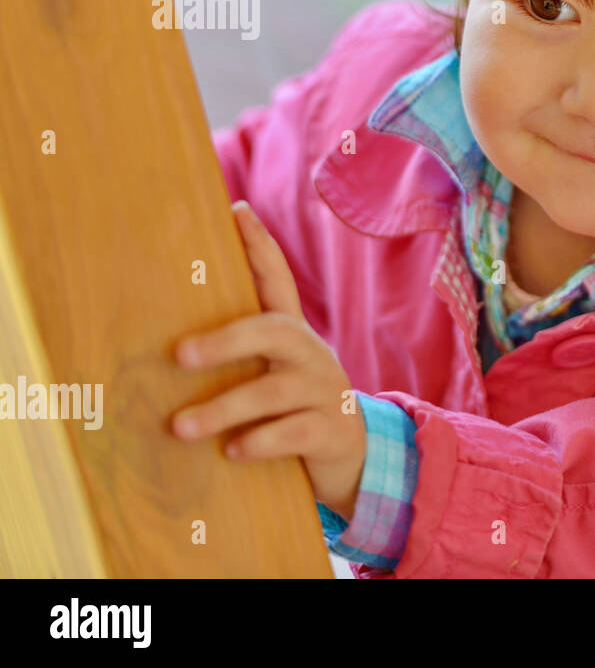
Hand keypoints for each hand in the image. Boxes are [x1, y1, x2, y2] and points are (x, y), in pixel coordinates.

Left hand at [169, 200, 366, 520]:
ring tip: (181, 427)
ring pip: (277, 389)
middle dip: (227, 339)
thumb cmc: (294, 411)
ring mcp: (326, 391)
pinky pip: (295, 431)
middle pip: (276, 331)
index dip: (260, 246)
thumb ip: (239, 357)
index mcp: (294, 338)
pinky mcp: (332, 430)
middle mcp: (313, 356)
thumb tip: (166, 344)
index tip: (236, 211)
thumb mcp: (272, 376)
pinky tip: (232, 451)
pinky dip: (260, 441)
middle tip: (179, 355)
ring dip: (225, 407)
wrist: (354, 456)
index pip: (279, 282)